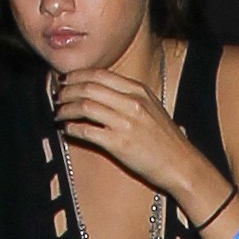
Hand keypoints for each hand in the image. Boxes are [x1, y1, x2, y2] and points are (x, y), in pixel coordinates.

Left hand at [52, 65, 192, 193]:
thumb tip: (97, 92)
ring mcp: (124, 123)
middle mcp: (131, 103)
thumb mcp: (151, 107)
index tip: (66, 81)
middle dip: (67, 91)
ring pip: (84, 106)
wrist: (180, 163)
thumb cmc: (165, 138)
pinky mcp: (118, 144)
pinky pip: (86, 131)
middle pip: (88, 88)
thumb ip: (128, 97)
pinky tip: (67, 129)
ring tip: (59, 113)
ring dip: (66, 109)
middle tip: (58, 98)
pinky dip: (71, 128)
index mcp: (138, 91)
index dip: (77, 76)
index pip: (99, 74)